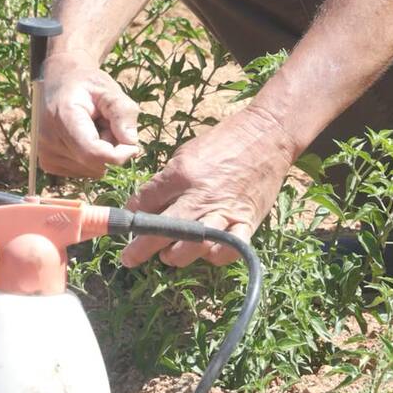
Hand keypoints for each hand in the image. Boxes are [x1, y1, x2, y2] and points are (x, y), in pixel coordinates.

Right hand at [37, 58, 140, 177]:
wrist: (58, 83)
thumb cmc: (85, 85)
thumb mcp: (108, 89)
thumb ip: (122, 111)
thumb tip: (131, 142)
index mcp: (63, 118)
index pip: (94, 154)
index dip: (120, 154)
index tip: (133, 143)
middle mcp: (49, 140)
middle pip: (96, 165)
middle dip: (112, 151)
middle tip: (109, 126)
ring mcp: (46, 155)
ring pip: (92, 171)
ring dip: (103, 155)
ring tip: (95, 129)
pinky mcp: (48, 164)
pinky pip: (83, 172)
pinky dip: (92, 160)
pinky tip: (86, 139)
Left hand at [121, 106, 294, 268]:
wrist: (266, 134)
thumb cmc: (223, 141)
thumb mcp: (185, 153)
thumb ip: (165, 182)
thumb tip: (143, 206)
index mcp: (181, 174)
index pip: (144, 204)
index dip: (130, 219)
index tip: (126, 227)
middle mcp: (199, 195)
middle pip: (160, 231)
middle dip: (139, 250)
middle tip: (130, 257)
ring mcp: (224, 210)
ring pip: (190, 248)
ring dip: (175, 256)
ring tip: (169, 254)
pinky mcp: (247, 220)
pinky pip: (228, 250)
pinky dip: (214, 256)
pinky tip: (206, 251)